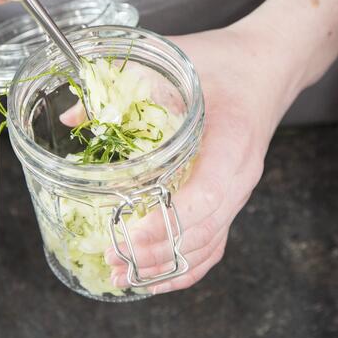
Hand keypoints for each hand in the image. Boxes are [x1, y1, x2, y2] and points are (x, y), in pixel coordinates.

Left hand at [105, 15, 305, 293]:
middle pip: (206, 230)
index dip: (169, 220)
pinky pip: (214, 242)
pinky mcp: (232, 197)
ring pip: (210, 244)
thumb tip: (71, 117)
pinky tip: (156, 276)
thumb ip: (124, 84)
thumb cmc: (224, 62)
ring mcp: (239, 190)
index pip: (208, 195)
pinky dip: (186, 266)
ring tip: (125, 275)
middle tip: (113, 256)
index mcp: (232, 139)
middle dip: (157, 251)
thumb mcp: (176, 61)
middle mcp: (240, 173)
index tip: (132, 233)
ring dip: (168, 266)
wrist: (266, 66)